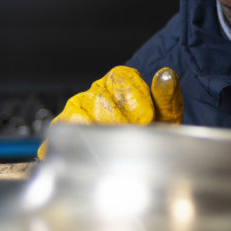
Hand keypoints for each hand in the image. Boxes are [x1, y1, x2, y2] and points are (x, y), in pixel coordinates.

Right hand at [36, 66, 182, 158]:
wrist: (139, 155)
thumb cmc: (151, 131)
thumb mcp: (166, 116)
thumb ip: (167, 96)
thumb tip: (166, 75)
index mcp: (121, 79)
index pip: (121, 78)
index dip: (134, 98)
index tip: (147, 118)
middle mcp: (97, 90)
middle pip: (100, 99)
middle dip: (119, 122)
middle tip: (132, 137)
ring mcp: (77, 107)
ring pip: (80, 116)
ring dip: (99, 134)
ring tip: (115, 148)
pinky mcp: (63, 126)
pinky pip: (64, 130)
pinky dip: (74, 142)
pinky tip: (90, 152)